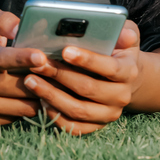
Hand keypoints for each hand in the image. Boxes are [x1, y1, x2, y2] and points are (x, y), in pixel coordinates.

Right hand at [0, 7, 48, 127]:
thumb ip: (2, 20)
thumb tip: (20, 27)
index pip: (3, 59)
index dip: (23, 58)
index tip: (41, 57)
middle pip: (20, 87)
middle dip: (42, 81)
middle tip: (54, 75)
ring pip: (22, 107)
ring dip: (37, 97)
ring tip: (44, 86)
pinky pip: (14, 119)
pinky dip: (24, 109)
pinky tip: (25, 98)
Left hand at [22, 20, 141, 134]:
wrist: (123, 79)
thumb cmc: (117, 51)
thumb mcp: (125, 37)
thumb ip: (124, 32)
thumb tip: (123, 33)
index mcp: (128, 72)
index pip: (110, 68)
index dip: (88, 60)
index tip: (65, 51)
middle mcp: (121, 96)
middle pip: (88, 88)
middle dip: (60, 75)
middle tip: (38, 64)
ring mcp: (108, 114)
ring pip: (77, 110)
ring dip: (51, 96)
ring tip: (31, 81)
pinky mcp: (95, 126)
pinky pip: (73, 127)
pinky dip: (55, 115)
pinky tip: (40, 100)